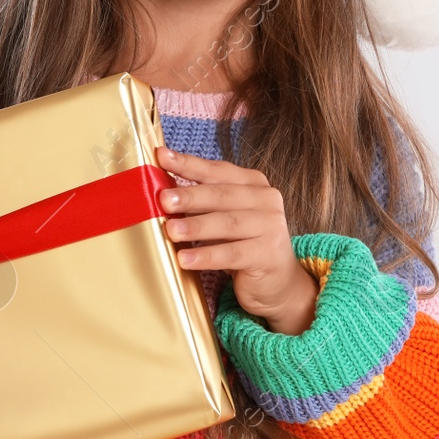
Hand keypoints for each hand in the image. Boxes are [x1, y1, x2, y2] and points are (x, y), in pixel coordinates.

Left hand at [156, 145, 317, 335]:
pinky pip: (232, 255)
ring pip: (227, 224)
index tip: (162, 157)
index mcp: (253, 183)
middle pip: (222, 195)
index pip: (217, 171)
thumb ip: (201, 202)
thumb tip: (161, 192)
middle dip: (190, 196)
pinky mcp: (268, 255)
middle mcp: (266, 199)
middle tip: (163, 199)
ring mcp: (271, 226)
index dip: (189, 164)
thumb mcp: (224, 216)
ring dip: (196, 226)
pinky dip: (206, 256)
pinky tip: (185, 259)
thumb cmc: (242, 243)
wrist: (277, 281)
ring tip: (170, 230)